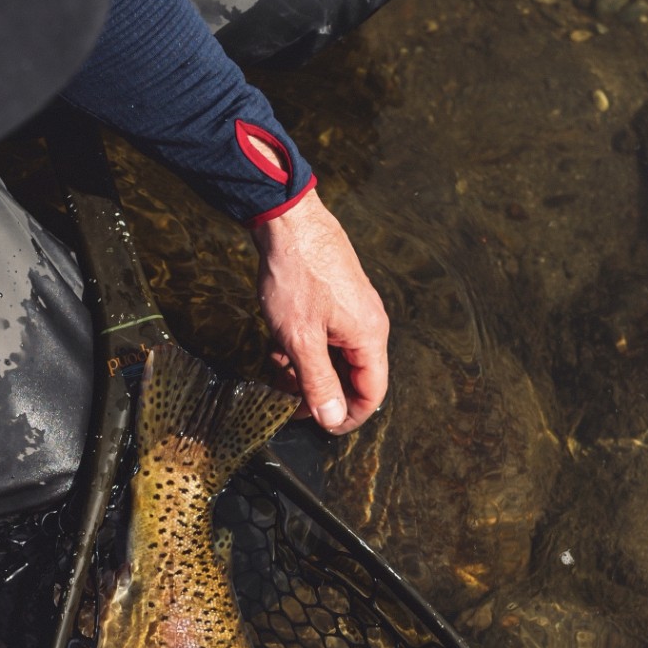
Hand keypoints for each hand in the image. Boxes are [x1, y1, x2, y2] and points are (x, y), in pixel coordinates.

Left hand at [252, 189, 388, 435]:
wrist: (288, 222)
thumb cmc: (296, 276)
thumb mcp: (300, 339)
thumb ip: (318, 382)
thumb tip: (333, 420)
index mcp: (369, 338)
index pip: (371, 394)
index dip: (346, 416)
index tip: (316, 425)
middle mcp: (368, 325)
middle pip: (352, 377)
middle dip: (319, 392)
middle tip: (285, 398)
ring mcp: (353, 311)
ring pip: (335, 358)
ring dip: (307, 370)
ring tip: (276, 370)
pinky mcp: (337, 299)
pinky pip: (326, 337)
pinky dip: (305, 348)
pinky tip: (278, 347)